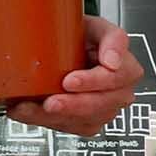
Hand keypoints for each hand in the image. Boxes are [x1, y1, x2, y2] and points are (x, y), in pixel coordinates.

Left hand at [0, 17, 141, 136]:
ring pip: (86, 121)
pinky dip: (46, 121)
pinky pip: (71, 128)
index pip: (117, 78)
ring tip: (31, 107)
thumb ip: (112, 38)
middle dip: (73, 105)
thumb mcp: (97, 27)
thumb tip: (112, 61)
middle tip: (50, 101)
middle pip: (102, 106)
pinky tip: (29, 111)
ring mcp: (104, 110)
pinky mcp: (87, 122)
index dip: (94, 82)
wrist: (67, 48)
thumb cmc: (83, 37)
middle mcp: (119, 93)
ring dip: (56, 117)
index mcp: (126, 68)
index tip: (69, 80)